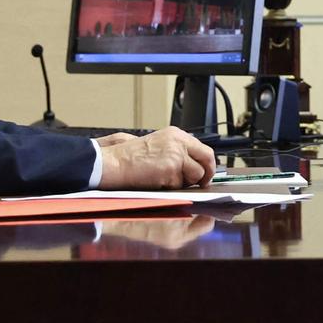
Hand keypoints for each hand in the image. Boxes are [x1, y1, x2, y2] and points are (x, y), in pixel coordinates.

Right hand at [96, 126, 215, 189]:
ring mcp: (176, 154)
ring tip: (166, 179)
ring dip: (185, 182)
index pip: (203, 149)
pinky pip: (181, 185)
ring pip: (197, 175)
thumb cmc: (131, 158)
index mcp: (176, 134)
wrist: (115, 163)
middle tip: (202, 184)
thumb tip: (196, 167)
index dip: (206, 164)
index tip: (205, 173)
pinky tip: (158, 181)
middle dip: (206, 174)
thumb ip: (177, 152)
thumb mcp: (159, 146)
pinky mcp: (171, 168)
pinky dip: (172, 187)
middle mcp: (179, 141)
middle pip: (207, 158)